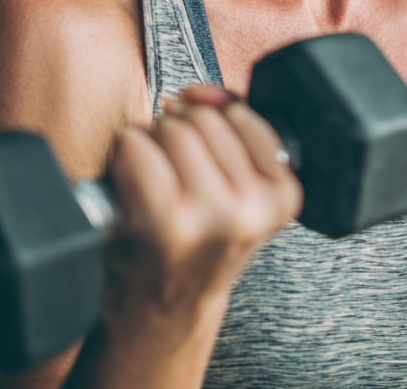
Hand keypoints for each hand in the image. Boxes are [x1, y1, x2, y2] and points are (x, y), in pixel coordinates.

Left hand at [101, 85, 301, 349]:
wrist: (161, 315)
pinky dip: (123, 155)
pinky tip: (130, 185)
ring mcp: (209, 216)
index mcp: (283, 196)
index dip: (213, 118)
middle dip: (179, 130)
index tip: (199, 139)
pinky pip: (137, 145)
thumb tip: (200, 91)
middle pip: (203, 118)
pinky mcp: (163, 222)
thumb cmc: (194, 244)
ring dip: (151, 142)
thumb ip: (235, 128)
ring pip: (171, 127)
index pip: (242, 114)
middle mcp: (251, 208)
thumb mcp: (240, 188)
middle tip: (172, 170)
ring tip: (152, 179)